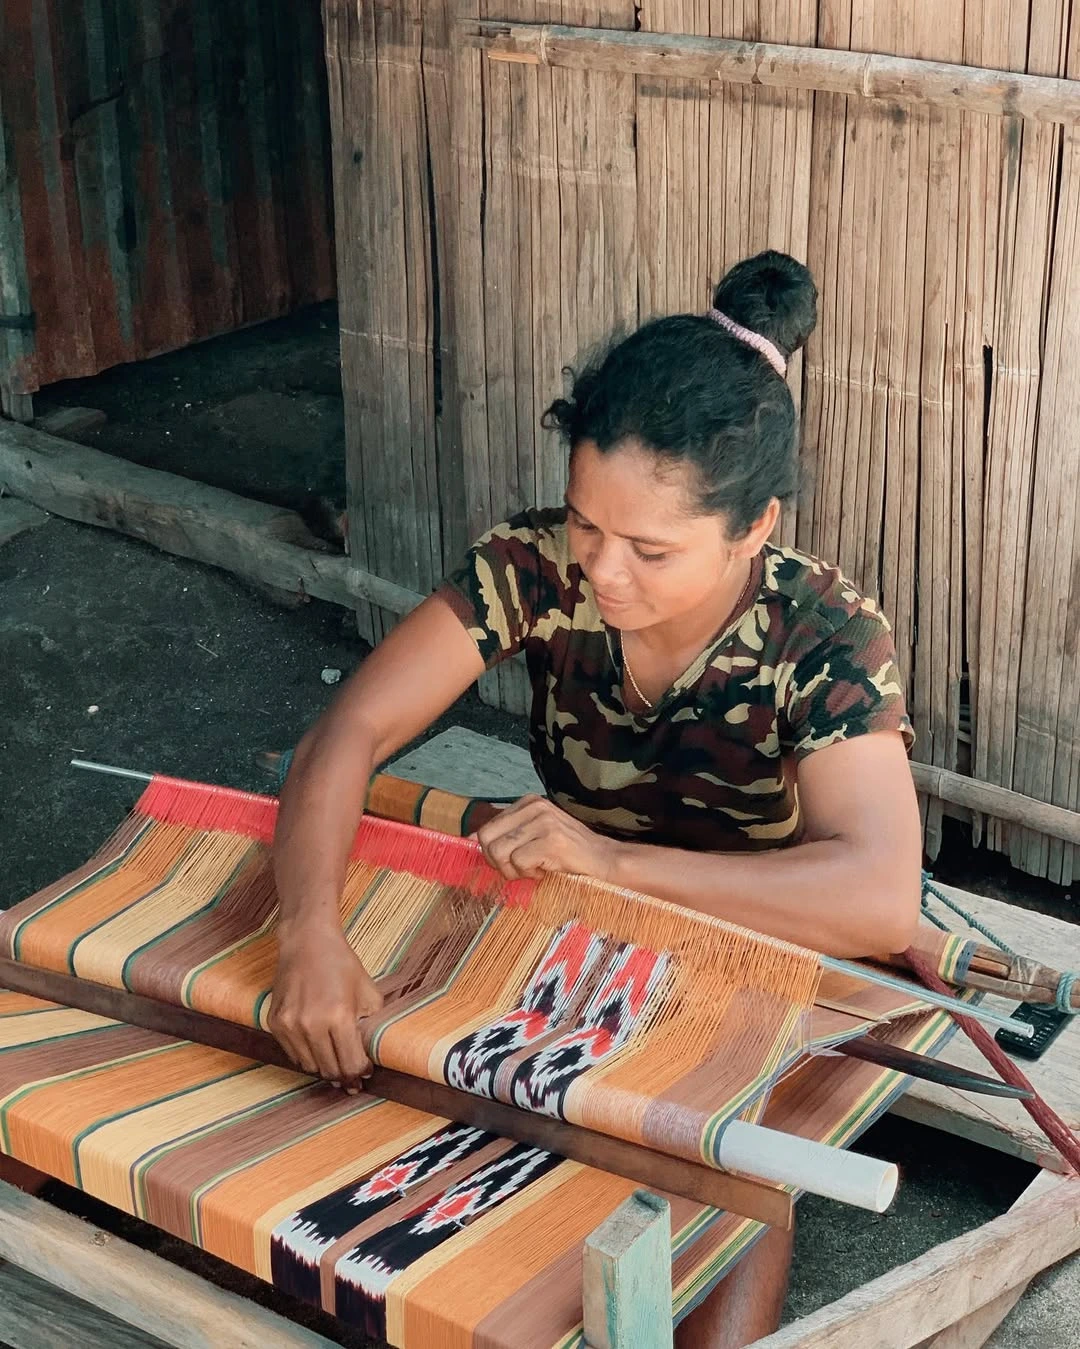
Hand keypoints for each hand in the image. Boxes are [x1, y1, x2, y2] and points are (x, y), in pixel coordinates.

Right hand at [268, 923, 383, 1091]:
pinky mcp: (275, 1023)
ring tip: (335, 1063)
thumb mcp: (368, 991)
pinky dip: (306, 1055)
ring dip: (324, 1068)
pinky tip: (317, 1048)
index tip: (365, 1073)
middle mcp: (311, 1024)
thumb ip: (371, 1023)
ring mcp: (290, 1025)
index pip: (350, 1063)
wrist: (307, 941)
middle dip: (344, 1076)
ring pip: (310, 1066)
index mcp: (339, 1016)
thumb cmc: (340, 963)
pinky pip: (293, 1054)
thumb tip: (370, 1051)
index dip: (360, 1072)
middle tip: (352, 1078)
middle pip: (330, 1070)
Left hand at [473, 795, 618, 882]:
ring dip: (513, 870)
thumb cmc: (567, 852)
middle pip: (486, 838)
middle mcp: (534, 807)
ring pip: (499, 852)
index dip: (492, 852)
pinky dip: (528, 874)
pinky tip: (545, 870)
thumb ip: (506, 834)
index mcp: (528, 802)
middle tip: (518, 869)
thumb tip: (466, 839)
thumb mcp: (534, 835)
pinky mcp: (551, 840)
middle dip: (497, 862)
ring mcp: (543, 822)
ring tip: (534, 868)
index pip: (486, 828)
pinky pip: (517, 862)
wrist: (603, 860)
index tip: (508, 862)